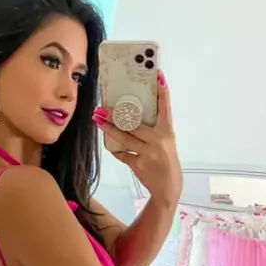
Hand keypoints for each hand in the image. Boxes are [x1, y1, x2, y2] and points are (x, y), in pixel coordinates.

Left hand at [93, 71, 182, 205]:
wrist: (168, 189)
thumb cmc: (166, 162)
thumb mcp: (166, 143)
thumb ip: (154, 130)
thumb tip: (133, 116)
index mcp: (167, 132)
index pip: (166, 108)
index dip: (162, 92)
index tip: (158, 76)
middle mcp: (158, 140)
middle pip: (135, 123)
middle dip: (116, 115)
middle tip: (102, 107)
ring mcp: (148, 153)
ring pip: (125, 138)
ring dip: (109, 129)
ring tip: (97, 120)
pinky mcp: (139, 165)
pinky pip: (123, 154)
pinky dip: (116, 150)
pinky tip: (109, 145)